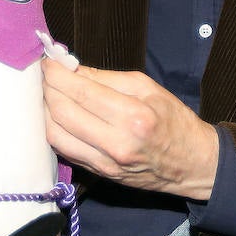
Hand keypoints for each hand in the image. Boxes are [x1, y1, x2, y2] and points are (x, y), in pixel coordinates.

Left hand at [41, 59, 218, 199]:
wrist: (191, 163)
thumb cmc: (174, 121)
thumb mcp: (148, 88)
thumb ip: (107, 78)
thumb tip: (72, 69)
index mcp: (134, 116)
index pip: (81, 91)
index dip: (57, 74)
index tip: (49, 61)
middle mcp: (116, 143)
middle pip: (62, 112)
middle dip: (47, 89)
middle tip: (46, 74)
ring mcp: (105, 163)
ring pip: (55, 134)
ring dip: (44, 110)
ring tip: (47, 93)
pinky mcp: (99, 173)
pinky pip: (64, 150)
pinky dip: (53, 129)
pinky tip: (55, 115)